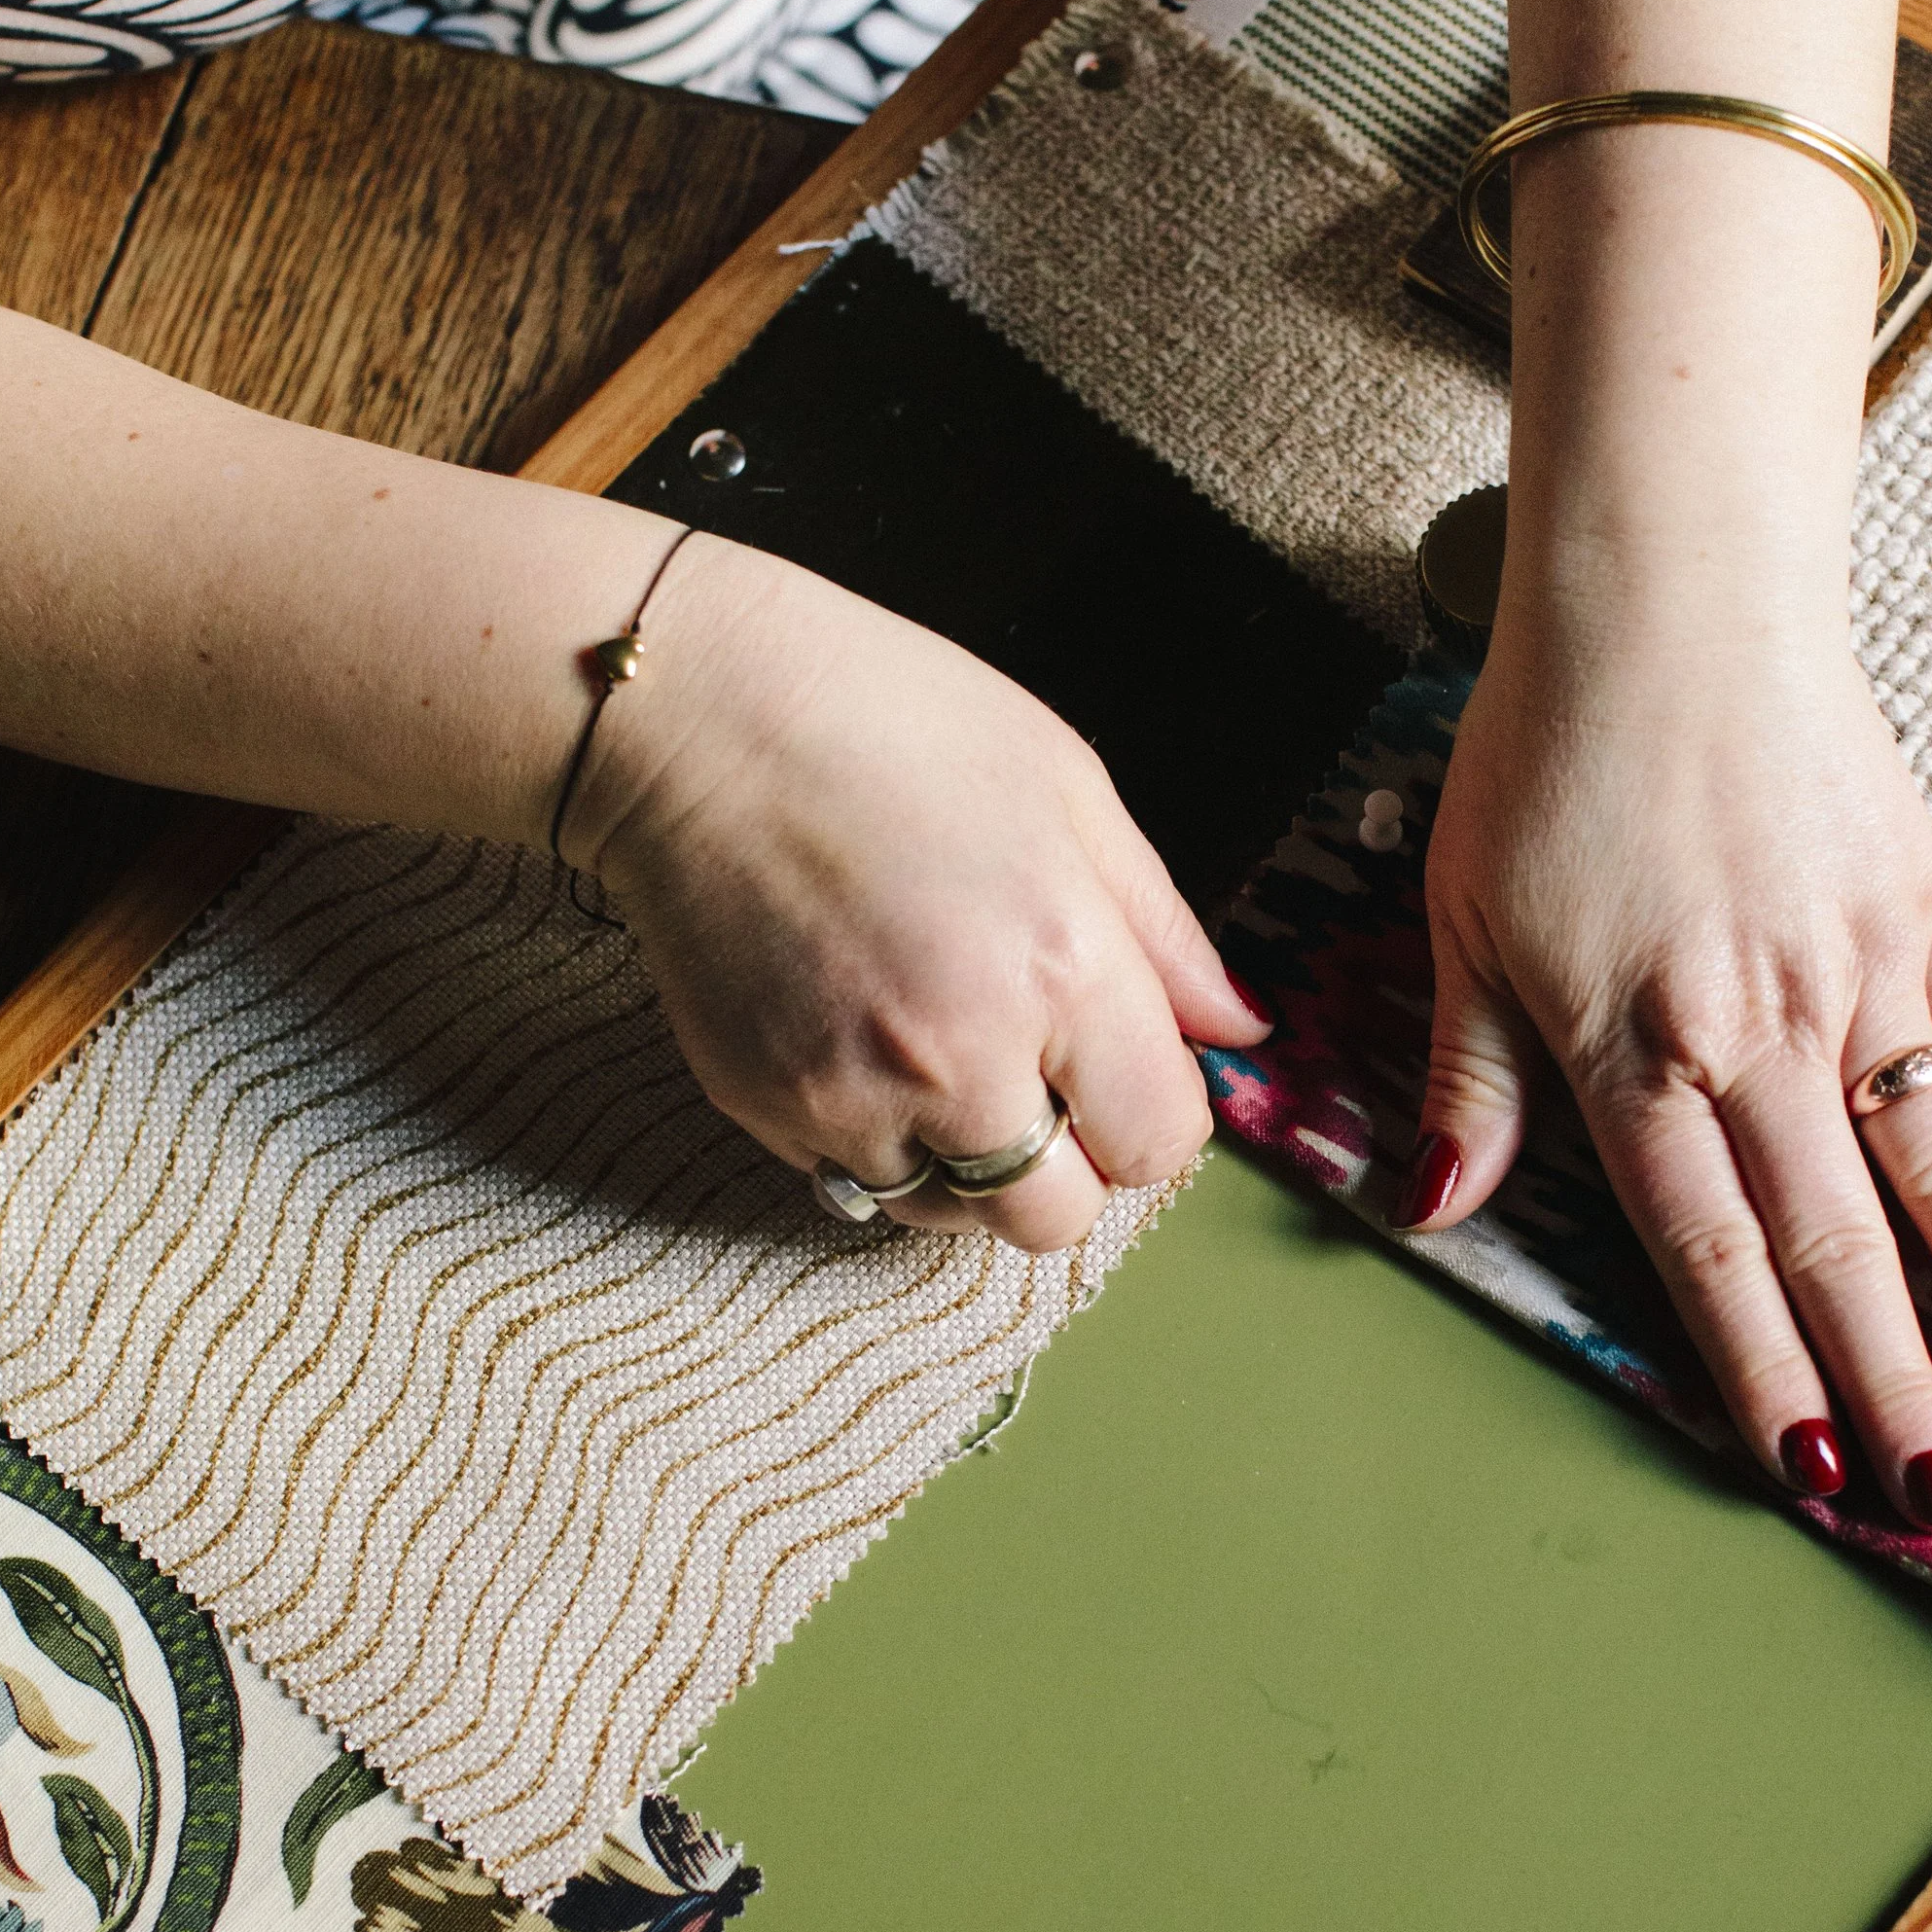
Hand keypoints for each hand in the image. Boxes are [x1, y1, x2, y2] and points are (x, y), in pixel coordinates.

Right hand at [569, 534, 1263, 1249]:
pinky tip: (860, 1037)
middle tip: (1035, 1075)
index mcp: (1061, 969)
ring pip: (948, 1215)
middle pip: (1058, 1217)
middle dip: (1067, 1164)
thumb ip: (1164, 934)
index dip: (1150, 1112)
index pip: (1157, 1143)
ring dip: (967, 1163)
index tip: (1120, 1065)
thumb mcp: (1069, 791)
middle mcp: (961, 1058)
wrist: (693, 714)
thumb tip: (1238, 1031)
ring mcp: (851, 1095)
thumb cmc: (890, 721)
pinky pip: (851, 1180)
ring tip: (941, 1054)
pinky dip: (873, 1139)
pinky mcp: (764, 1107)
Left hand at [1407, 584, 1931, 1524]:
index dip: (1760, 1372)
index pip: (1706, 1250)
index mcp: (1633, 1048)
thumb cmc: (1544, 751)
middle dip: (1894, 1382)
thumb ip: (1469, 1078)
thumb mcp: (1464, 919)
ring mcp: (1852, 968)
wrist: (1665, 594)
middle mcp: (1754, 1027)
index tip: (1809, 1474)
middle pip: (1834, 1237)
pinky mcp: (1917, 903)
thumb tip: (1427, 1208)